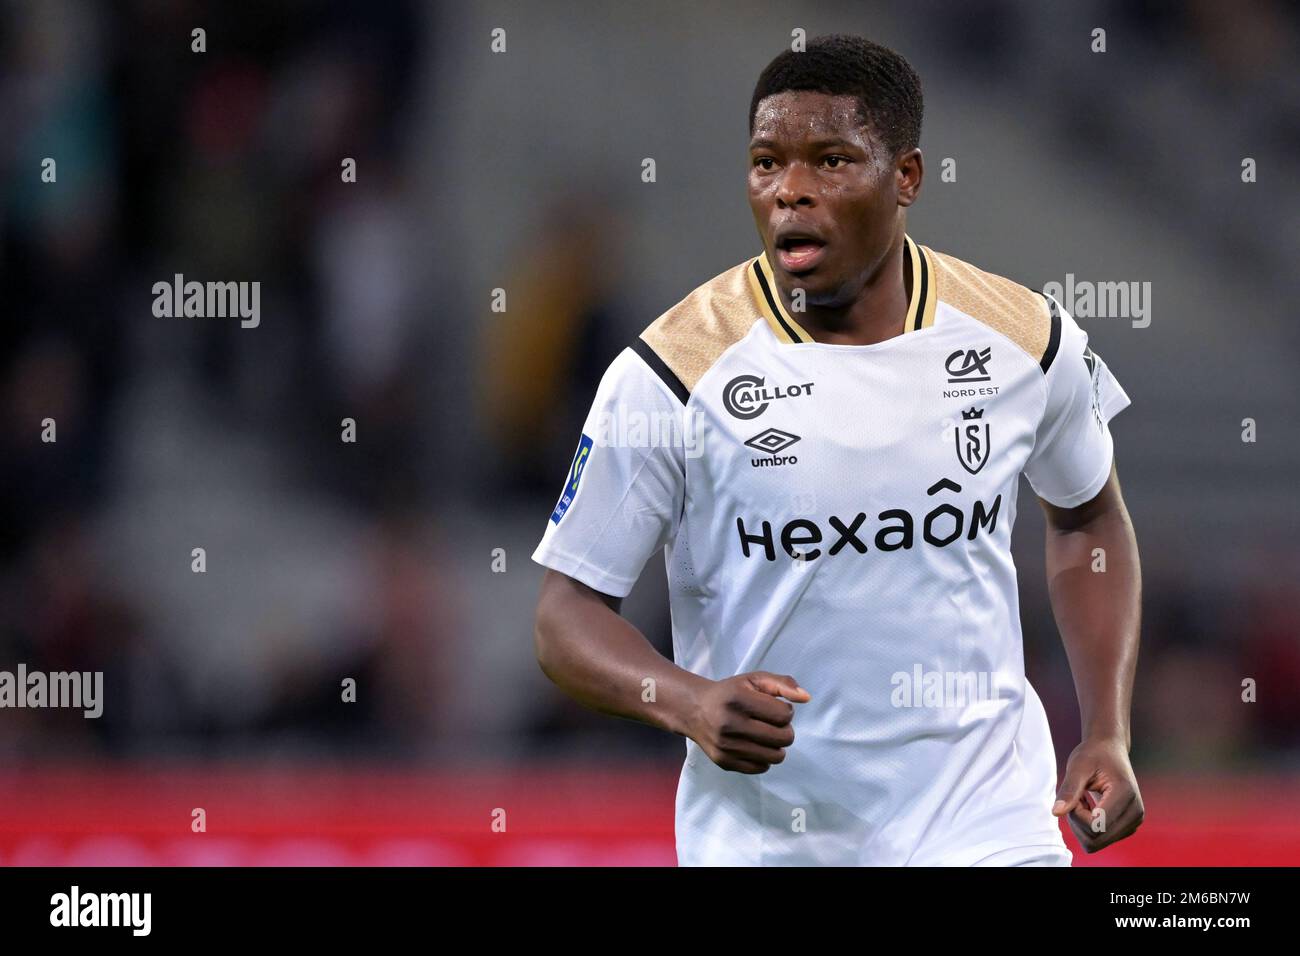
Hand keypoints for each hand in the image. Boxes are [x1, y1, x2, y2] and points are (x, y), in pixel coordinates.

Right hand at [683, 672, 810, 773]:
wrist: (695, 710)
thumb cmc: (731, 693)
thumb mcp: (754, 680)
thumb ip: (782, 683)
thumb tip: (806, 698)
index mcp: (738, 699)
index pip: (784, 715)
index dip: (785, 711)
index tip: (774, 708)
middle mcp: (730, 724)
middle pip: (783, 738)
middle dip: (785, 730)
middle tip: (773, 724)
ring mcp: (726, 746)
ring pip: (775, 756)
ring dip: (777, 746)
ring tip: (766, 735)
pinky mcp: (724, 762)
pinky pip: (761, 768)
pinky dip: (764, 758)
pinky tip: (755, 745)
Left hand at [1052, 736, 1143, 852]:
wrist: (1110, 750)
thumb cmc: (1093, 755)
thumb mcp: (1077, 766)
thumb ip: (1069, 790)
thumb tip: (1056, 813)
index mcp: (1126, 795)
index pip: (1096, 825)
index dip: (1076, 815)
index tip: (1074, 794)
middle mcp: (1135, 813)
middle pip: (1096, 839)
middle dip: (1078, 823)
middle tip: (1075, 798)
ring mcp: (1134, 822)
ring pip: (1097, 843)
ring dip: (1082, 825)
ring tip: (1082, 800)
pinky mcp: (1128, 827)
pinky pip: (1100, 839)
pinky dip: (1088, 827)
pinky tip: (1089, 807)